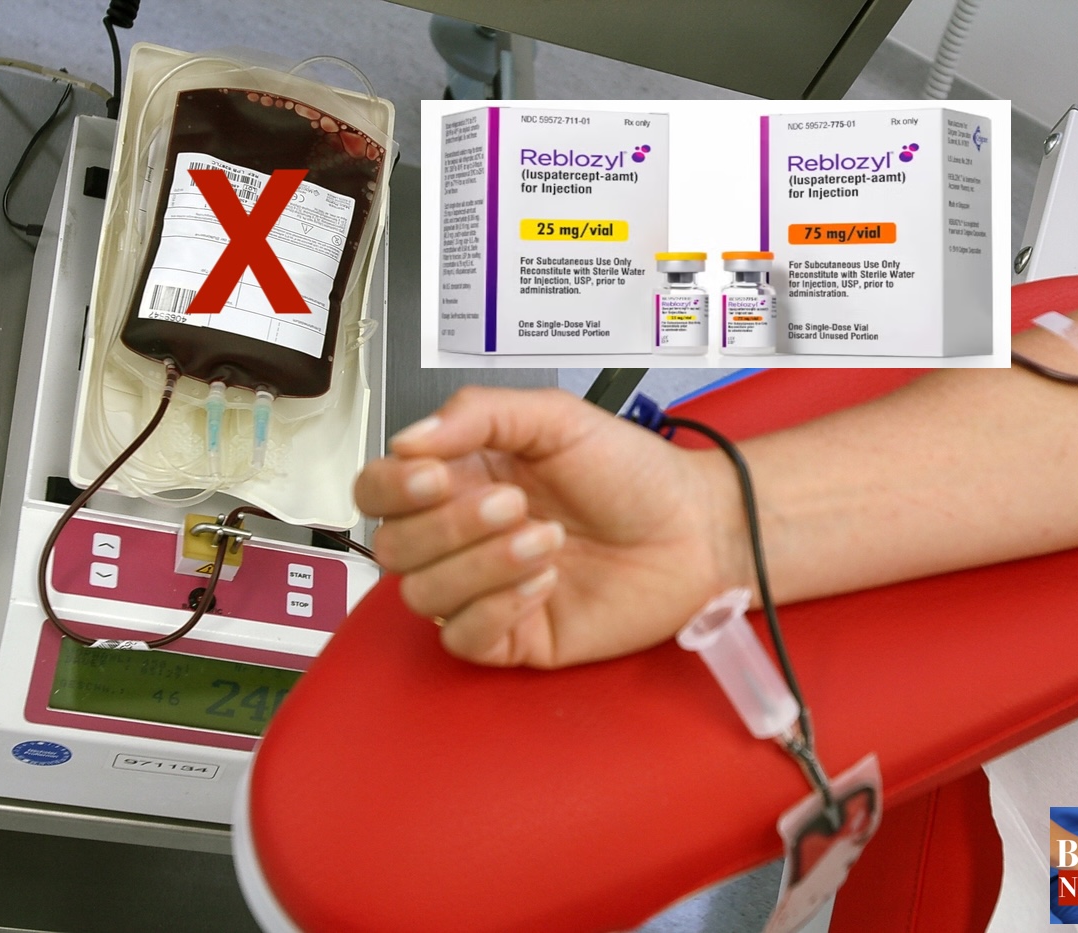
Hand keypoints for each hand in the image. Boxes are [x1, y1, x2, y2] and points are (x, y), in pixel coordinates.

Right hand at [355, 387, 748, 667]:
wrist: (696, 528)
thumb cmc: (634, 473)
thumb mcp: (556, 418)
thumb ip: (477, 414)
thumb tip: (408, 438)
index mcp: (464, 476)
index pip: (380, 489)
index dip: (391, 487)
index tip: (431, 475)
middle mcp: (465, 534)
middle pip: (395, 546)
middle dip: (449, 526)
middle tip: (514, 504)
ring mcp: (486, 588)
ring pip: (423, 595)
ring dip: (480, 565)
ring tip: (547, 539)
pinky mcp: (514, 635)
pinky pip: (462, 638)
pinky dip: (495, 608)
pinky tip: (544, 581)